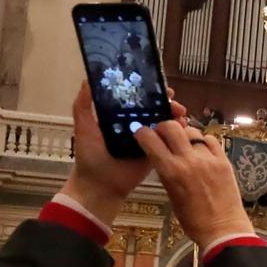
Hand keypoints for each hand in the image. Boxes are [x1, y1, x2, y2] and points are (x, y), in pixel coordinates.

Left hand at [60, 87, 182, 224]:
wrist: (100, 186)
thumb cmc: (89, 156)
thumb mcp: (84, 127)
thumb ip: (83, 105)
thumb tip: (87, 80)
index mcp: (119, 117)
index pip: (136, 99)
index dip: (147, 90)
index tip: (156, 84)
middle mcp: (134, 125)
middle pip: (154, 109)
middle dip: (165, 102)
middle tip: (171, 99)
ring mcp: (147, 139)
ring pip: (164, 123)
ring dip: (174, 115)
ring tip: (179, 113)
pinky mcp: (156, 152)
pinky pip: (169, 141)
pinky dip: (178, 133)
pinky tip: (183, 127)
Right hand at [133, 119, 255, 248]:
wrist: (223, 228)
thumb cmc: (193, 220)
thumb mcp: (171, 195)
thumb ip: (166, 172)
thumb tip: (162, 155)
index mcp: (170, 171)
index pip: (150, 139)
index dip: (143, 133)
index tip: (143, 134)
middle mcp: (188, 160)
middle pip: (171, 126)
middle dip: (164, 127)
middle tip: (164, 135)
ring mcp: (208, 159)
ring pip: (192, 131)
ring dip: (185, 135)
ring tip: (185, 145)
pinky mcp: (224, 161)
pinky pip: (211, 140)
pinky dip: (204, 142)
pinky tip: (203, 151)